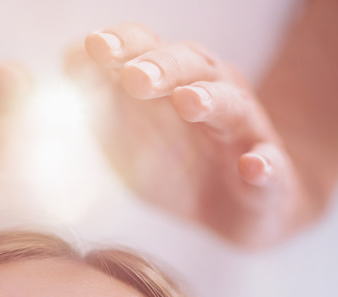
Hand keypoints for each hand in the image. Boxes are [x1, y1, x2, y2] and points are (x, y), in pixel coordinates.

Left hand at [66, 23, 310, 247]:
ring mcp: (244, 133)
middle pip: (190, 66)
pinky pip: (271, 166)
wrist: (237, 209)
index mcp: (173, 80)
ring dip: (210, 100)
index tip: (94, 47)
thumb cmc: (175, 162)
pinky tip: (253, 165)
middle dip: (161, 67)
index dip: (123, 45)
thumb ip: (98, 98)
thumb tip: (67, 60)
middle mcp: (212, 94)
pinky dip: (263, 165)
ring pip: (232, 105)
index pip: (147, 48)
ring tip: (187, 101)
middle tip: (134, 77)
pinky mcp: (270, 177)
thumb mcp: (127, 133)